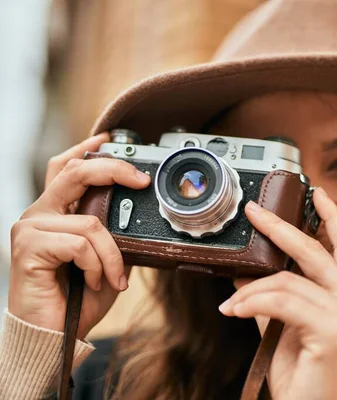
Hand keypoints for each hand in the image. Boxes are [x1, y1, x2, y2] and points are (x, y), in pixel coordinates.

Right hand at [8, 133, 150, 338]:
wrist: (54, 335)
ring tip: (111, 278)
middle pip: (75, 173)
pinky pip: (81, 243)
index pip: (66, 169)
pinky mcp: (29, 247)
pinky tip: (96, 282)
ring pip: (90, 222)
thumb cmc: (78, 299)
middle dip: (114, 170)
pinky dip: (99, 264)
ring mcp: (31, 229)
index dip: (88, 149)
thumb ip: (115, 236)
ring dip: (111, 254)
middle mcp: (40, 215)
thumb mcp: (108, 261)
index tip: (112, 138)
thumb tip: (139, 215)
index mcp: (56, 214)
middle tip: (141, 181)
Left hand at [219, 188, 336, 399]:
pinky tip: (234, 311)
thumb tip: (245, 272)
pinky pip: (282, 302)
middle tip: (253, 212)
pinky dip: (252, 303)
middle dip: (281, 227)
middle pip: (315, 251)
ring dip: (251, 291)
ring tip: (231, 305)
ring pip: (287, 282)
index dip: (332, 218)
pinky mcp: (333, 329)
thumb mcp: (284, 330)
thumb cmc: (303, 376)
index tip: (318, 193)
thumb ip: (271, 299)